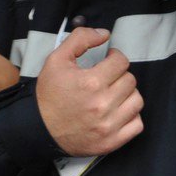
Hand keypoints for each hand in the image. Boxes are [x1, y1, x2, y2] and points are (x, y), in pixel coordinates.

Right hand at [36, 28, 143, 156]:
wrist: (38, 128)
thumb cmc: (48, 95)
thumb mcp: (56, 60)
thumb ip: (80, 39)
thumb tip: (104, 34)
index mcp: (91, 82)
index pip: (121, 62)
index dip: (114, 57)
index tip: (108, 61)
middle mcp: (102, 104)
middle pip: (130, 80)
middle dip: (119, 75)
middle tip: (107, 78)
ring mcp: (108, 125)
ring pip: (137, 101)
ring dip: (127, 95)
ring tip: (113, 94)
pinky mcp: (111, 141)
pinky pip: (137, 125)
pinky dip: (131, 117)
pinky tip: (117, 112)